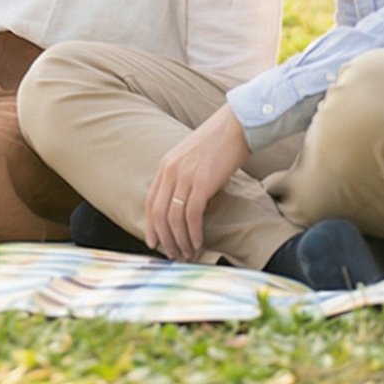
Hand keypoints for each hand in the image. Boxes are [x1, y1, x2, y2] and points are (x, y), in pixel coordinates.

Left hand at [145, 105, 250, 259]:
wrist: (233, 127)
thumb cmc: (216, 145)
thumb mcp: (190, 159)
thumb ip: (181, 177)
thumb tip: (181, 204)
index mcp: (165, 165)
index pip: (150, 201)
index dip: (151, 225)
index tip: (154, 243)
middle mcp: (170, 171)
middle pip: (159, 212)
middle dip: (164, 238)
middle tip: (173, 255)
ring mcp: (185, 176)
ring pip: (174, 217)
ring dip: (180, 240)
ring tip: (187, 254)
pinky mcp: (202, 183)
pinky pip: (192, 215)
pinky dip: (193, 233)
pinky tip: (198, 244)